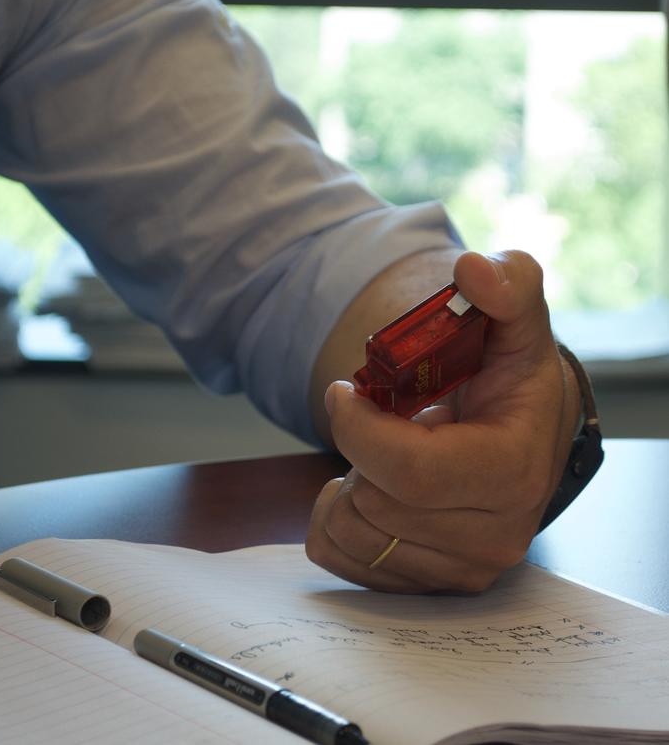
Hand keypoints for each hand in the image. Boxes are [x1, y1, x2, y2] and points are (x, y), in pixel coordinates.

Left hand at [305, 250, 579, 593]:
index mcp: (511, 471)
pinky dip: (334, 519)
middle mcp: (492, 535)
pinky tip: (369, 490)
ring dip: (346, 484)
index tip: (343, 391)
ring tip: (381, 456)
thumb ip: (507, 284)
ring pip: (349, 533)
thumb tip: (472, 271)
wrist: (520, 437)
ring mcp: (460, 568)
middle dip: (356, 451)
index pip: (409, 471)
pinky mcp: (426, 583)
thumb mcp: (516, 322)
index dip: (357, 427)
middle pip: (372, 503)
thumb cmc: (510, 378)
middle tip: (377, 423)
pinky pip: (338, 557)